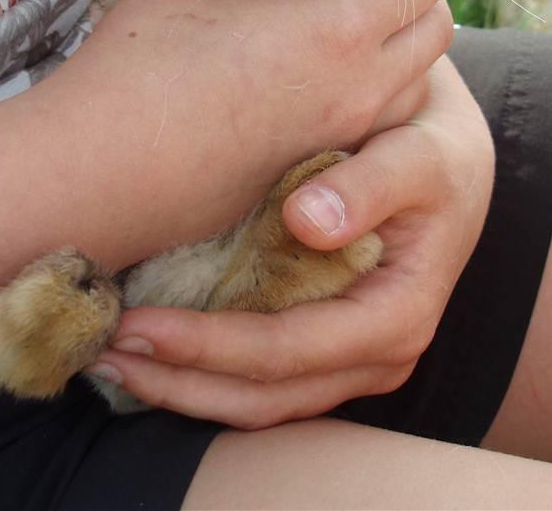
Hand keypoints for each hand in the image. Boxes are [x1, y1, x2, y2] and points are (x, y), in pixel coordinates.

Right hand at [0, 0, 454, 349]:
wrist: (96, 177)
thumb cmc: (137, 71)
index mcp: (338, 32)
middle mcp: (359, 90)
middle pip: (438, 25)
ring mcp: (343, 137)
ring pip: (416, 81)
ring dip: (399, 42)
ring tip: (342, 16)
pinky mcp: (319, 168)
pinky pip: (379, 122)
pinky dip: (373, 89)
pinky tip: (314, 71)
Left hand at [88, 55, 494, 426]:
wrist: (448, 159)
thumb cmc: (434, 150)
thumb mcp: (419, 155)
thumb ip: (373, 185)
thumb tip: (308, 222)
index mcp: (396, 317)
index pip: (289, 352)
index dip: (209, 347)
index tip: (138, 325)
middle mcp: (375, 355)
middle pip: (265, 397)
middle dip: (180, 383)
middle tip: (103, 352)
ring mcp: (350, 358)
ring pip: (259, 401)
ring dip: (183, 388)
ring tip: (114, 360)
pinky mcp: (327, 343)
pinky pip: (263, 378)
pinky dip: (206, 371)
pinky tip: (156, 348)